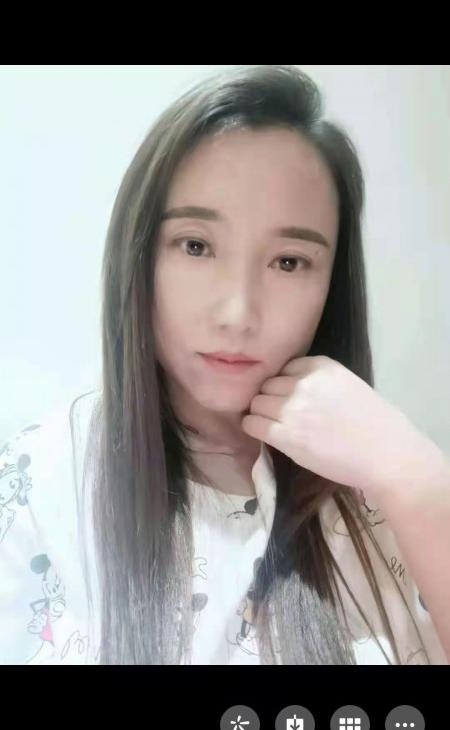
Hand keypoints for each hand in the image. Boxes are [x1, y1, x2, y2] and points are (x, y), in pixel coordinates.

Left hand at [241, 355, 444, 501]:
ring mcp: (293, 408)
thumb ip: (319, 382)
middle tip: (283, 416)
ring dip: (261, 414)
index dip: (286, 385)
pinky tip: (264, 435)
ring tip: (274, 427)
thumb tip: (290, 388)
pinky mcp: (286, 435)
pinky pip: (252, 424)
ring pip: (257, 403)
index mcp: (322, 366)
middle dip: (271, 399)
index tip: (293, 399)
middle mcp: (304, 383)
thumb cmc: (377, 425)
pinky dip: (253, 428)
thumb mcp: (348, 385)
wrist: (387, 456)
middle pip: (267, 385)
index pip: (285, 368)